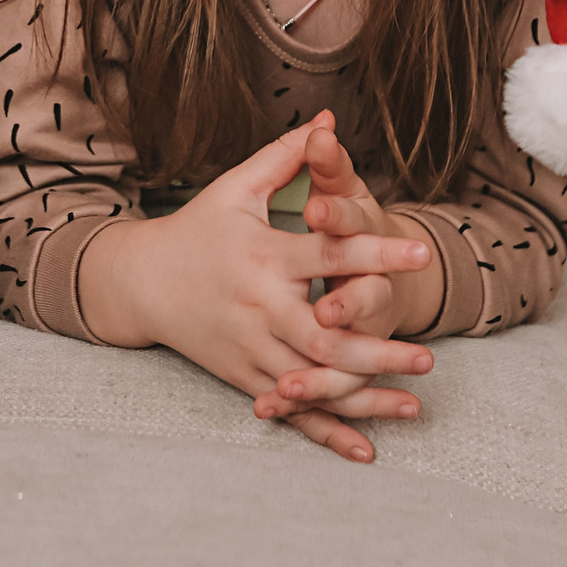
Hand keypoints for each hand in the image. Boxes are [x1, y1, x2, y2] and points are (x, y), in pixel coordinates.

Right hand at [75, 115, 436, 463]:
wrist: (140, 283)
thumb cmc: (197, 229)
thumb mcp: (236, 188)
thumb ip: (288, 157)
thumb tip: (329, 119)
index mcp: (264, 256)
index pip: (328, 255)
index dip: (374, 253)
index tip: (418, 252)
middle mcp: (259, 308)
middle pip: (325, 338)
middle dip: (378, 349)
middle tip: (426, 355)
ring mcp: (251, 349)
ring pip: (313, 383)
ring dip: (364, 397)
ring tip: (413, 404)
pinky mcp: (245, 379)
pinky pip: (292, 411)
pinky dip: (328, 431)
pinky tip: (367, 447)